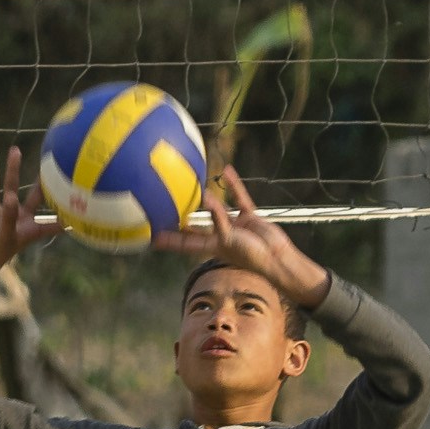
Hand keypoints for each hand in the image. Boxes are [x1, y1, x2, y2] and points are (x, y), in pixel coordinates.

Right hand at [0, 149, 61, 324]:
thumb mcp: (4, 235)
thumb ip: (9, 216)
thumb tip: (11, 197)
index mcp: (32, 229)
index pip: (56, 221)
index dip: (70, 214)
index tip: (87, 202)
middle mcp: (22, 218)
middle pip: (36, 195)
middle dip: (44, 181)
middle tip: (55, 162)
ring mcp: (6, 212)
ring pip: (11, 186)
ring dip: (13, 169)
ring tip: (16, 149)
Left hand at [170, 167, 325, 309]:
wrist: (277, 257)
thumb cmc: (252, 256)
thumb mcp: (229, 239)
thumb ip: (217, 219)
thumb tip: (205, 199)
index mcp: (212, 247)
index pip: (186, 244)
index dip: (170, 241)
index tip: (152, 237)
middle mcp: (220, 236)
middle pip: (197, 227)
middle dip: (182, 220)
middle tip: (165, 207)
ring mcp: (235, 226)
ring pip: (217, 210)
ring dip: (208, 199)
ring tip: (194, 184)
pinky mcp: (250, 217)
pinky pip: (239, 198)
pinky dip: (234, 186)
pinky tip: (227, 171)